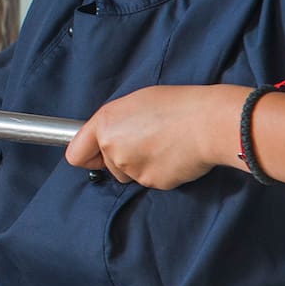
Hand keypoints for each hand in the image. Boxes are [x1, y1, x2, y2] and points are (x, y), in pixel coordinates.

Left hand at [62, 84, 247, 188]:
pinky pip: (150, 180)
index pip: (75, 155)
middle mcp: (113, 149)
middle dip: (122, 158)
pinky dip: (160, 171)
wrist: (209, 122)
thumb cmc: (176, 105)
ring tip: (163, 145)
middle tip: (147, 140)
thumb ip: (114, 123)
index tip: (96, 156)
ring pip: (129, 175)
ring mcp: (132, 169)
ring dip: (141, 165)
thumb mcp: (135, 102)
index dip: (86, 156)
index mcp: (105, 125)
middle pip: (108, 166)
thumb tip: (108, 138)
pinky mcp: (153, 183)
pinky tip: (174, 154)